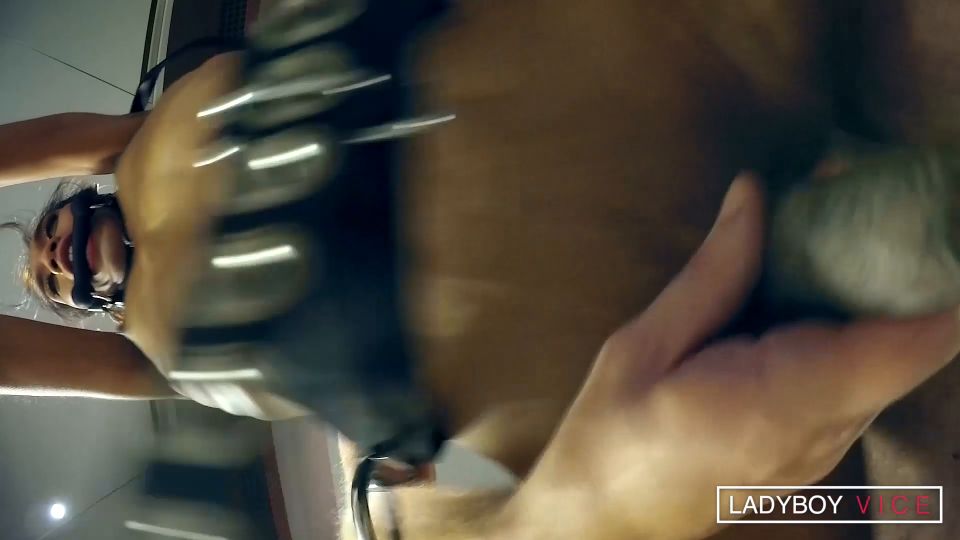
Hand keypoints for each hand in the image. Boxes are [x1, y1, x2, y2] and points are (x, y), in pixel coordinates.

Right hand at [504, 172, 959, 539]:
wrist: (609, 515)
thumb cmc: (613, 435)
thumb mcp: (645, 346)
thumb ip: (713, 274)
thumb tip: (754, 193)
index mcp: (781, 402)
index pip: (909, 344)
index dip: (939, 280)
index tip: (923, 213)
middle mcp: (826, 430)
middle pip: (913, 341)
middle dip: (903, 264)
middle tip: (861, 191)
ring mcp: (830, 445)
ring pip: (894, 357)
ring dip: (881, 290)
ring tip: (840, 223)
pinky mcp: (820, 445)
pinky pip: (864, 375)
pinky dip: (858, 323)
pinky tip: (816, 282)